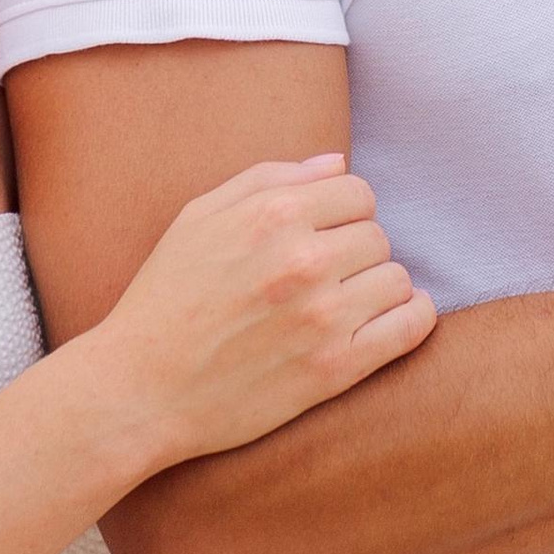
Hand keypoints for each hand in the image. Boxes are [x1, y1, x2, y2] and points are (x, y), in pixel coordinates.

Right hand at [87, 157, 435, 471]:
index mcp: (272, 214)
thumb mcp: (199, 217)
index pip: (356, 191)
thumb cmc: (164, 297)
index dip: (342, 211)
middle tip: (324, 275)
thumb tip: (336, 162)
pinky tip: (398, 315)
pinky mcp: (334, 369)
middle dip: (355, 250)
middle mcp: (303, 259)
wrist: (139, 390)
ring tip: (346, 300)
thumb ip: (269, 177)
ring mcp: (322, 316)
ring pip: (395, 278)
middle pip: (376, 234)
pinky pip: (409, 329)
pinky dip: (414, 317)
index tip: (325, 233)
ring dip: (377, 286)